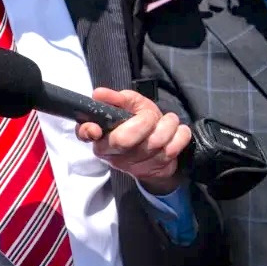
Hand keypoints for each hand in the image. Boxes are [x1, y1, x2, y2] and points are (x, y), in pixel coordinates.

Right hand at [76, 88, 190, 194]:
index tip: (96, 129)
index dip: (89, 131)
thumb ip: (117, 99)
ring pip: (153, 143)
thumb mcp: (130, 106)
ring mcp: (134, 166)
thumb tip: (99, 94)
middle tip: (151, 115)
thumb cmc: (140, 123)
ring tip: (169, 120)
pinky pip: (172, 150)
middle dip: (143, 121)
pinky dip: (180, 136)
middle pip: (123, 139)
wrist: (161, 150)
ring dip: (167, 126)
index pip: (86, 135)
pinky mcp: (155, 171)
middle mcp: (113, 154)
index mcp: (102, 137)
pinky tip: (178, 132)